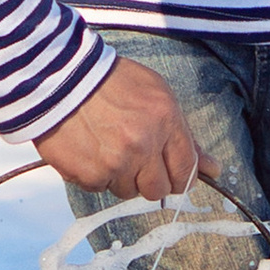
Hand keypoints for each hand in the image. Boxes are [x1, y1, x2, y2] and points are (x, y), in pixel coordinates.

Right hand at [34, 57, 200, 201]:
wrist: (58, 78)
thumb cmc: (109, 81)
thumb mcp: (155, 94)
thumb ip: (183, 134)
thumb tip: (211, 168)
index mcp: (165, 121)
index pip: (186, 170)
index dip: (181, 178)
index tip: (175, 177)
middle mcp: (144, 146)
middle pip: (158, 190)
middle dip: (150, 181)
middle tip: (136, 162)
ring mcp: (116, 163)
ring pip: (128, 192)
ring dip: (121, 177)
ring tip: (107, 148)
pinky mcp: (89, 175)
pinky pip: (100, 189)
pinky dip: (96, 175)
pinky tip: (89, 150)